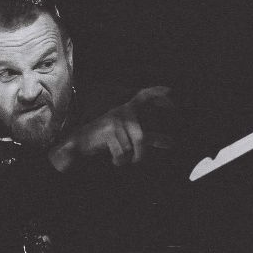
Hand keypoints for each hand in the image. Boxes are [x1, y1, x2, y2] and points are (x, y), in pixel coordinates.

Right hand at [49, 87, 174, 171]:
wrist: (79, 143)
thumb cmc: (107, 139)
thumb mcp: (129, 135)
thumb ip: (151, 138)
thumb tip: (172, 143)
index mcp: (128, 109)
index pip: (144, 96)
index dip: (157, 92)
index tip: (170, 91)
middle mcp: (123, 112)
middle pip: (141, 138)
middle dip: (140, 155)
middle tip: (136, 161)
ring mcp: (116, 121)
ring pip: (131, 147)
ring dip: (126, 159)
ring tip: (119, 158)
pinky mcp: (109, 131)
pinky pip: (122, 152)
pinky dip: (119, 160)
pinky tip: (113, 159)